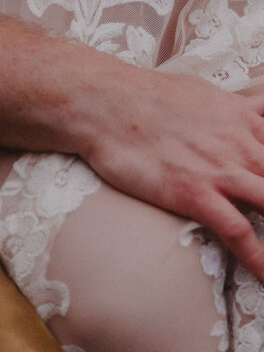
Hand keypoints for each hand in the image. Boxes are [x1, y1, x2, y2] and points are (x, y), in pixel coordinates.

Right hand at [78, 62, 263, 278]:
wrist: (104, 102)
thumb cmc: (147, 95)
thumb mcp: (204, 91)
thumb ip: (237, 108)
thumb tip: (250, 110)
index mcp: (245, 118)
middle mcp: (241, 143)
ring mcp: (221, 169)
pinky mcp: (196, 192)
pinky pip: (240, 234)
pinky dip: (260, 259)